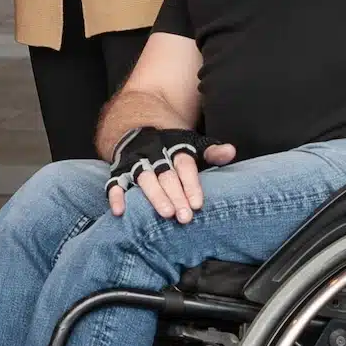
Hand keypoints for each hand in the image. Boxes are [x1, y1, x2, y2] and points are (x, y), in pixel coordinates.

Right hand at [104, 126, 237, 222]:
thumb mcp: (194, 145)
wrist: (138, 128)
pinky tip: (120, 211)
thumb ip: (212, 152)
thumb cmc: (172, 147)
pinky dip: (116, 196)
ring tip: (165, 214)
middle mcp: (154, 153)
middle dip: (176, 196)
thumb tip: (230, 152)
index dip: (191, 185)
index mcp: (174, 147)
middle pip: (166, 174)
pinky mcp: (118, 170)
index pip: (184, 166)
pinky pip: (114, 182)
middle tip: (185, 217)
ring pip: (144, 178)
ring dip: (154, 196)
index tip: (198, 204)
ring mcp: (135, 161)